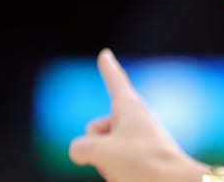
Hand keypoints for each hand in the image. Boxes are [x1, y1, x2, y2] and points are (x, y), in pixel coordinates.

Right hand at [69, 48, 208, 181]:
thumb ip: (80, 147)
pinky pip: (114, 166)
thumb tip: (82, 152)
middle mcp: (136, 120)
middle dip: (96, 148)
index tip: (105, 54)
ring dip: (107, 165)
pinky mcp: (141, 160)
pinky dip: (116, 175)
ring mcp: (138, 141)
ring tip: (132, 171)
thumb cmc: (143, 163)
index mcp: (130, 108)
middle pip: (95, 129)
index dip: (107, 68)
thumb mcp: (99, 151)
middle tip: (124, 158)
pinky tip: (133, 178)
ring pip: (102, 152)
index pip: (115, 81)